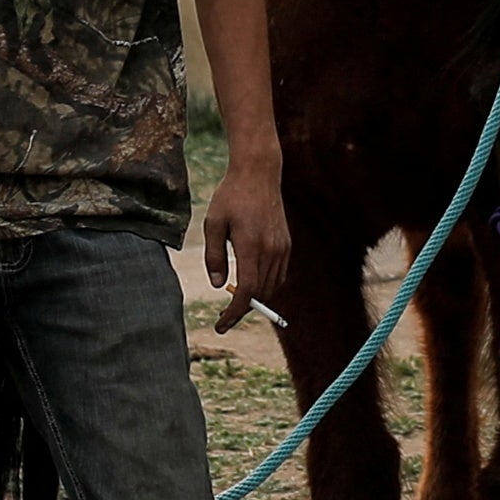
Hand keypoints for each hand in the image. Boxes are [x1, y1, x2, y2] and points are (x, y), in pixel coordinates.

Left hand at [199, 156, 290, 311]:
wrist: (258, 174)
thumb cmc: (230, 196)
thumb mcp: (213, 224)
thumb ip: (213, 256)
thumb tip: (217, 285)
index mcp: (250, 246)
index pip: (246, 291)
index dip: (234, 313)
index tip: (221, 325)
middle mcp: (270, 250)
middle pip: (260, 294)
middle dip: (242, 309)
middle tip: (224, 316)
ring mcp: (281, 248)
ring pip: (272, 287)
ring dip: (255, 299)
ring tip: (236, 301)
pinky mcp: (286, 244)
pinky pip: (279, 275)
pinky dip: (266, 286)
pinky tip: (252, 283)